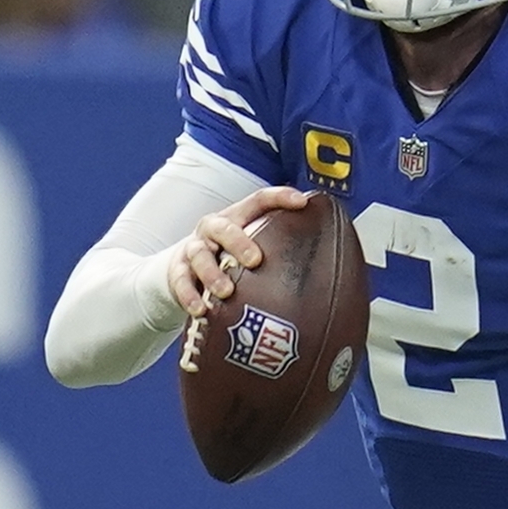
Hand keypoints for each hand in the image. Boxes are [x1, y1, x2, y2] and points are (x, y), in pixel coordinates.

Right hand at [166, 185, 314, 317]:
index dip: (279, 197)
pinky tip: (201, 310)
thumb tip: (330, 275)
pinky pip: (181, 282)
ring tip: (225, 292)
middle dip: (239, 242)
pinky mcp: (176, 272)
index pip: (258, 200)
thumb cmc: (227, 259)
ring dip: (212, 273)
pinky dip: (190, 296)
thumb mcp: (249, 250)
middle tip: (256, 260)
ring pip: (199, 255)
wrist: (180, 271)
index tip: (302, 203)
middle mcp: (213, 229)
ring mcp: (193, 249)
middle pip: (223, 227)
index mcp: (236, 218)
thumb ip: (279, 254)